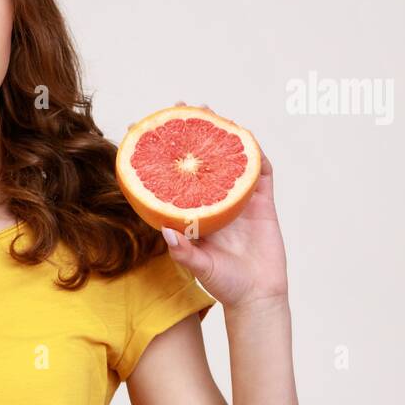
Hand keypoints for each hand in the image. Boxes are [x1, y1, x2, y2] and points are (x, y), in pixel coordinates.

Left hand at [160, 104, 287, 312]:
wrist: (257, 296)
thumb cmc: (223, 283)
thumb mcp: (198, 267)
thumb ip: (184, 253)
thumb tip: (166, 232)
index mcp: (193, 213)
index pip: (172, 178)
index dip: (160, 156)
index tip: (142, 132)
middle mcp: (213, 202)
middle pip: (202, 159)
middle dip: (193, 132)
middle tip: (181, 107)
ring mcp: (238, 201)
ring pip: (230, 160)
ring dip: (223, 135)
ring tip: (212, 114)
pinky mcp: (262, 204)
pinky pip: (260, 175)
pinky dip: (255, 157)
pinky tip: (248, 141)